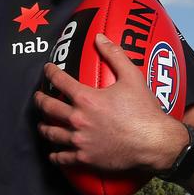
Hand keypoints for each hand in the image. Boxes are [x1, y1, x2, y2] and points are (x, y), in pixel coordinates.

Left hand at [33, 34, 184, 171]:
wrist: (155, 142)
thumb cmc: (144, 111)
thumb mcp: (132, 77)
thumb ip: (114, 55)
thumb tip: (100, 37)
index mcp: (86, 98)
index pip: (60, 81)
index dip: (50, 72)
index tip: (47, 69)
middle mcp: (78, 119)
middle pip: (48, 108)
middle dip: (40, 100)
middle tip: (38, 97)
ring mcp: (79, 140)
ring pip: (51, 133)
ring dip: (44, 127)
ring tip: (42, 124)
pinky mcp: (85, 157)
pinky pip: (62, 157)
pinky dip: (56, 155)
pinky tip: (53, 154)